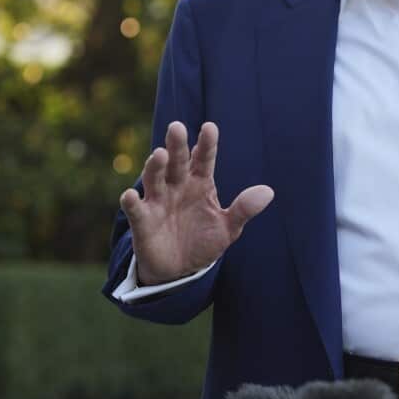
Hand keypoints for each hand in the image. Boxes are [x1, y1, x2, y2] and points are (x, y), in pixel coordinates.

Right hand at [119, 121, 273, 285]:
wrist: (180, 271)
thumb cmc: (204, 241)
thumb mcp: (228, 227)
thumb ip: (244, 209)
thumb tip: (268, 192)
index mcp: (200, 183)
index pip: (204, 159)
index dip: (206, 144)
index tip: (210, 127)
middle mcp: (177, 186)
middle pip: (177, 162)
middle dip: (176, 145)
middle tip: (177, 127)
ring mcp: (158, 201)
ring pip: (155, 178)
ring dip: (155, 167)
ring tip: (159, 155)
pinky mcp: (143, 221)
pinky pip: (135, 209)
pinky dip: (131, 202)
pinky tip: (130, 195)